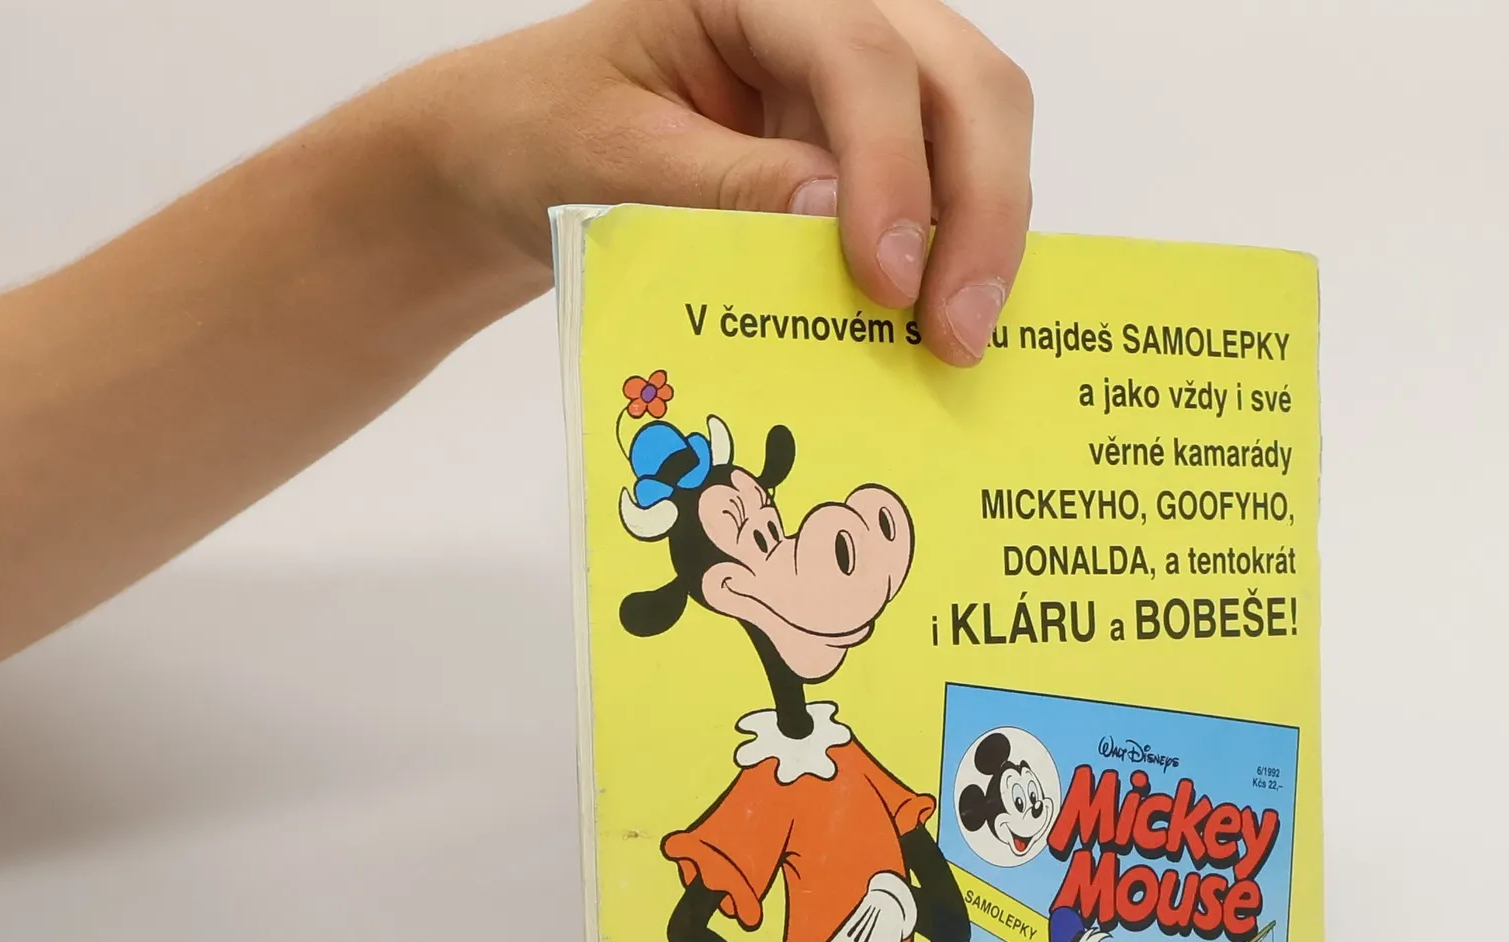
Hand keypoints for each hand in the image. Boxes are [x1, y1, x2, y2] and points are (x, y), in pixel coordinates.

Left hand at [394, 0, 1032, 364]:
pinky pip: (949, 190)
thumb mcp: (609, 159)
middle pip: (962, 81)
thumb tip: (837, 217)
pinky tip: (945, 328)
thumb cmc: (545, 133)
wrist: (523, 155)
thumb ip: (721, 183)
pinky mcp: (872, 152)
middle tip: (958, 329)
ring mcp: (864, 85)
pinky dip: (960, 255)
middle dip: (982, 205)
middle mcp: (829, 17)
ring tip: (956, 342)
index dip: (891, 167)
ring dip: (985, 236)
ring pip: (978, 128)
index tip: (888, 282)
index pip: (861, 53)